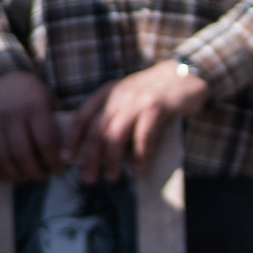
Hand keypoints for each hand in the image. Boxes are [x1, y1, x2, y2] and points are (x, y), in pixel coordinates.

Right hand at [0, 69, 61, 181]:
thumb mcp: (49, 99)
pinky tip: (7, 175)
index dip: (54, 161)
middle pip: (23, 153)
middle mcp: (11, 114)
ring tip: (27, 178)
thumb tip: (73, 151)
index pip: (46, 141)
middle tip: (43, 176)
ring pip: (2, 158)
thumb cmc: (31, 93)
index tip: (60, 171)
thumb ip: (59, 121)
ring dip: (16, 174)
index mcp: (34, 106)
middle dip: (35, 171)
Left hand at [66, 61, 209, 181]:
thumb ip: (114, 113)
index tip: (66, 158)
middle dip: (90, 158)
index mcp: (108, 92)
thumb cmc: (154, 92)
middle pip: (97, 131)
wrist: (186, 73)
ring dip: (111, 161)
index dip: (72, 139)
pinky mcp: (158, 108)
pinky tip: (138, 169)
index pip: (82, 117)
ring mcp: (138, 101)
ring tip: (112, 177)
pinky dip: (139, 156)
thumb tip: (98, 149)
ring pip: (116, 136)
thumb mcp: (128, 95)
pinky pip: (143, 137)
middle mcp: (120, 96)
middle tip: (88, 179)